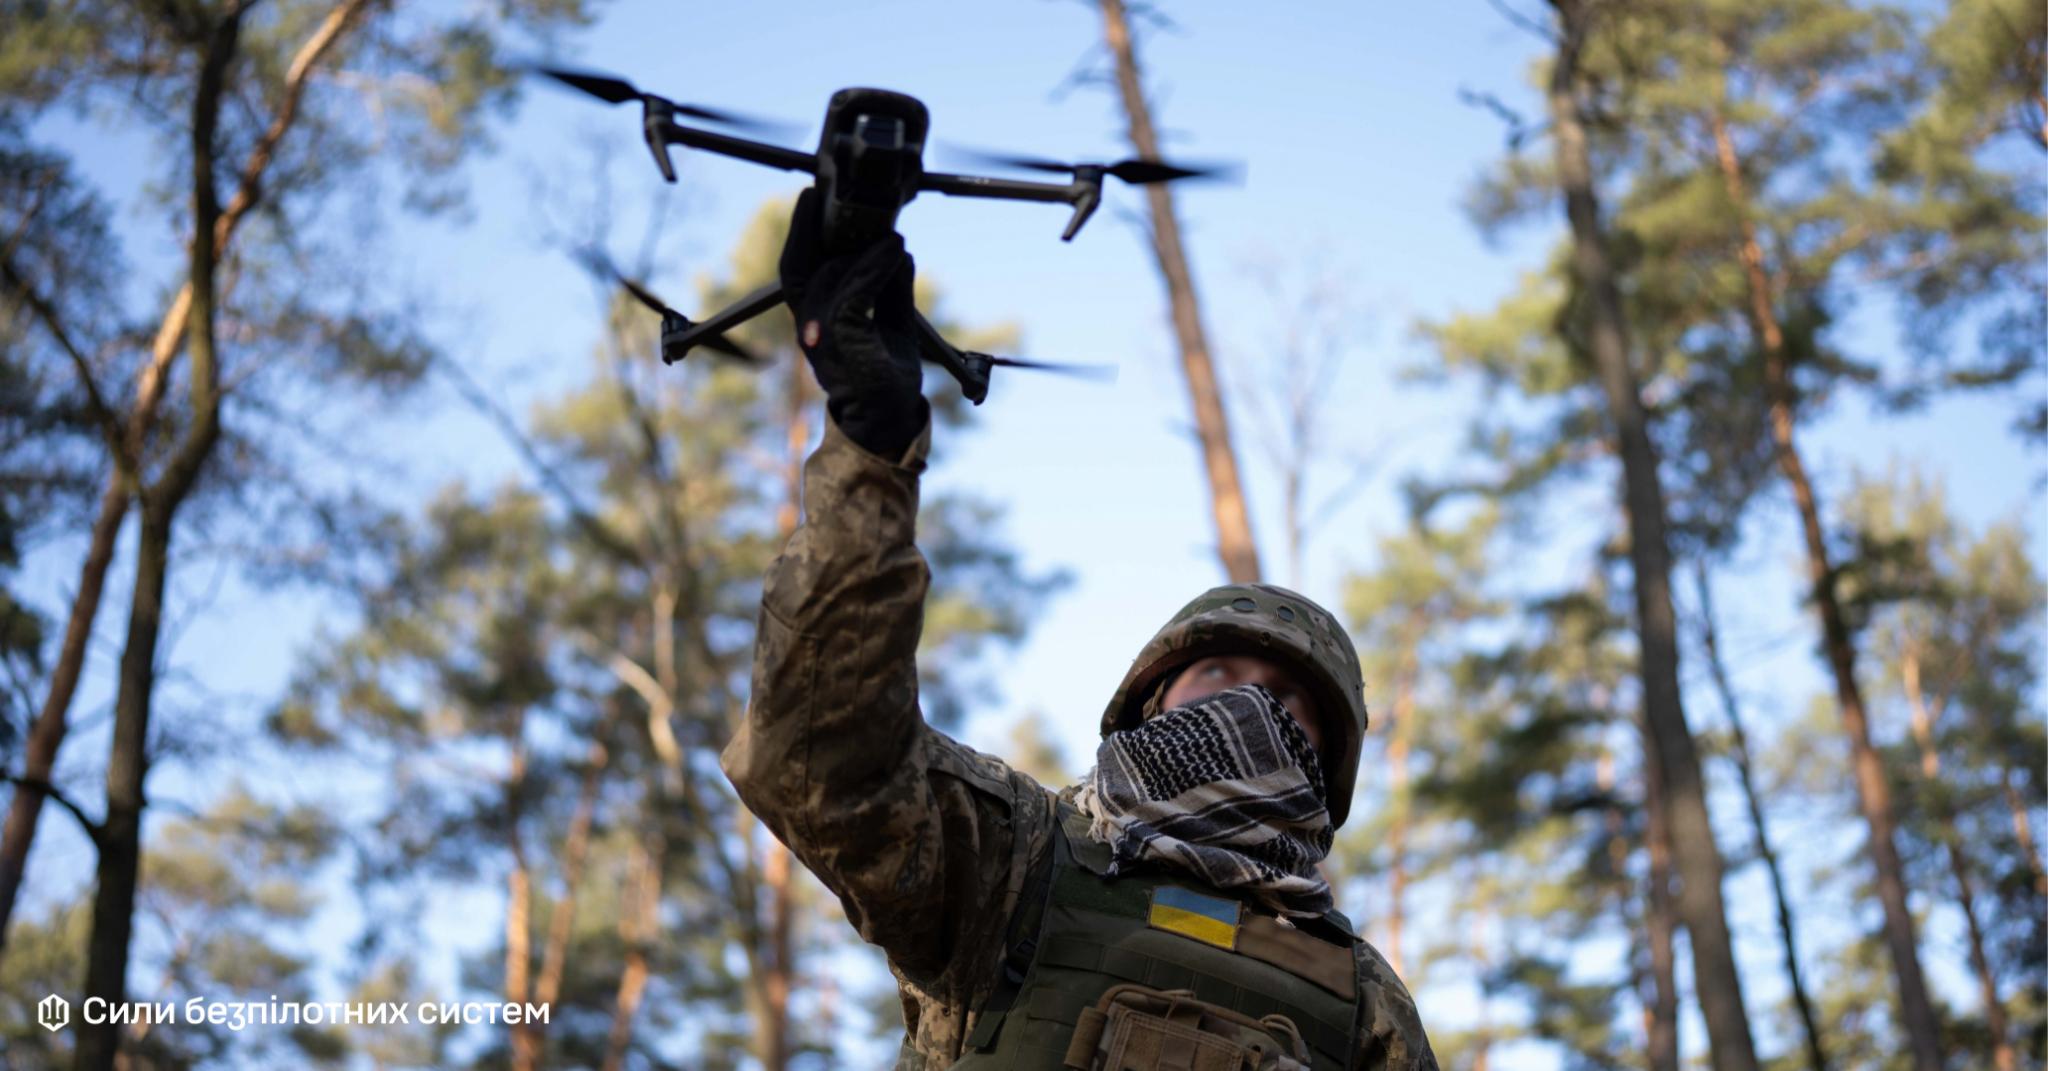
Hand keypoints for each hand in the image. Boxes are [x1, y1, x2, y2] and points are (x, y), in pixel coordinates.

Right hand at [779, 188, 927, 457]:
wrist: (890, 417)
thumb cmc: (886, 374)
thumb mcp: (893, 320)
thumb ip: (891, 287)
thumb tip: (898, 249)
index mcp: (817, 320)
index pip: (800, 271)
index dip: (801, 235)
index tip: (810, 202)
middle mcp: (812, 326)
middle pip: (800, 267)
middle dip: (807, 228)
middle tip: (820, 196)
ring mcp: (824, 333)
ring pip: (833, 275)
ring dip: (864, 250)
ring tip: (893, 236)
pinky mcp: (844, 337)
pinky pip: (856, 291)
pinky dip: (877, 268)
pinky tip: (897, 255)